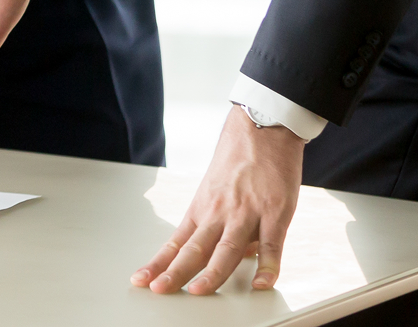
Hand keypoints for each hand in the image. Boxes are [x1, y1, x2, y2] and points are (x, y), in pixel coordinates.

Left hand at [133, 104, 305, 294]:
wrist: (262, 126)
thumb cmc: (238, 157)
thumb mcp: (216, 188)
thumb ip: (219, 223)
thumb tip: (230, 254)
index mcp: (203, 208)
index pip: (176, 242)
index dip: (159, 263)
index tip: (142, 280)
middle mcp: (220, 212)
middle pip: (195, 249)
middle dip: (176, 272)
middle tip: (160, 290)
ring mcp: (247, 213)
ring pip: (227, 249)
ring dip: (212, 273)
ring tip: (198, 292)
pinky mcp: (275, 212)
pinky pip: (272, 245)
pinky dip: (268, 266)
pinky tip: (261, 284)